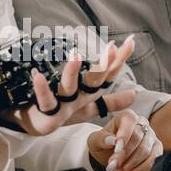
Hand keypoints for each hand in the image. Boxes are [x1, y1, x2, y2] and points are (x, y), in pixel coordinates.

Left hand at [0, 38, 137, 135]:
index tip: (130, 42)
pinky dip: (42, 90)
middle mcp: (79, 100)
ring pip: (69, 89)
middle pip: (94, 82)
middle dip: (104, 65)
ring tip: (76, 55)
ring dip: (73, 72)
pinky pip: (45, 101)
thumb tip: (134, 94)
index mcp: (89, 95)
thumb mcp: (89, 106)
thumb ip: (111, 101)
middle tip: (112, 47)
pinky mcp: (48, 116)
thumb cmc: (63, 113)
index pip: (108, 75)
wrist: (36, 128)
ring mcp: (64, 108)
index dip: (119, 60)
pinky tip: (38, 76)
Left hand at [88, 109, 161, 170]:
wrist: (109, 154)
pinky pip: (153, 159)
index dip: (124, 135)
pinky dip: (141, 169)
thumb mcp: (95, 140)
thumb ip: (101, 138)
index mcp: (127, 116)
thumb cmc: (103, 143)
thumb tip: (112, 140)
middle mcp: (142, 123)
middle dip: (124, 155)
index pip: (129, 121)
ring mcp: (151, 136)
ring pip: (146, 150)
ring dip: (132, 164)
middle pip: (138, 138)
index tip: (116, 149)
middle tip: (113, 166)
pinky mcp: (156, 148)